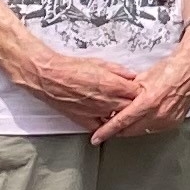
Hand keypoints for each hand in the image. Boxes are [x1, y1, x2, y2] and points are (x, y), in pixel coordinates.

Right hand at [22, 45, 147, 122]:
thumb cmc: (71, 68)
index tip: (138, 89)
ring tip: (119, 108)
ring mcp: (97, 112)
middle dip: (133, 103)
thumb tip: (132, 75)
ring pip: (118, 118)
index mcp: (113, 85)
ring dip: (120, 113)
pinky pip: (101, 127)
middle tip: (131, 99)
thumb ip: (119, 71)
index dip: (139, 91)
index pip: (137, 92)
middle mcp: (107, 101)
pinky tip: (107, 119)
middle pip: (131, 107)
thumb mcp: (100, 63)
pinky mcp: (85, 120)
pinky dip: (105, 125)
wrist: (50, 78)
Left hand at [92, 37, 189, 144]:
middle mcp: (158, 115)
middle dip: (118, 130)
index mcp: (148, 102)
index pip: (121, 122)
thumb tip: (114, 102)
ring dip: (132, 128)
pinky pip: (155, 129)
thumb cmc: (168, 69)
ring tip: (126, 121)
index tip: (96, 138)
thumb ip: (127, 93)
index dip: (106, 131)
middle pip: (130, 130)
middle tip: (108, 127)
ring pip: (142, 131)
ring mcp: (168, 120)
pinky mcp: (174, 122)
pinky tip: (143, 118)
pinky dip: (146, 125)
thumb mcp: (142, 78)